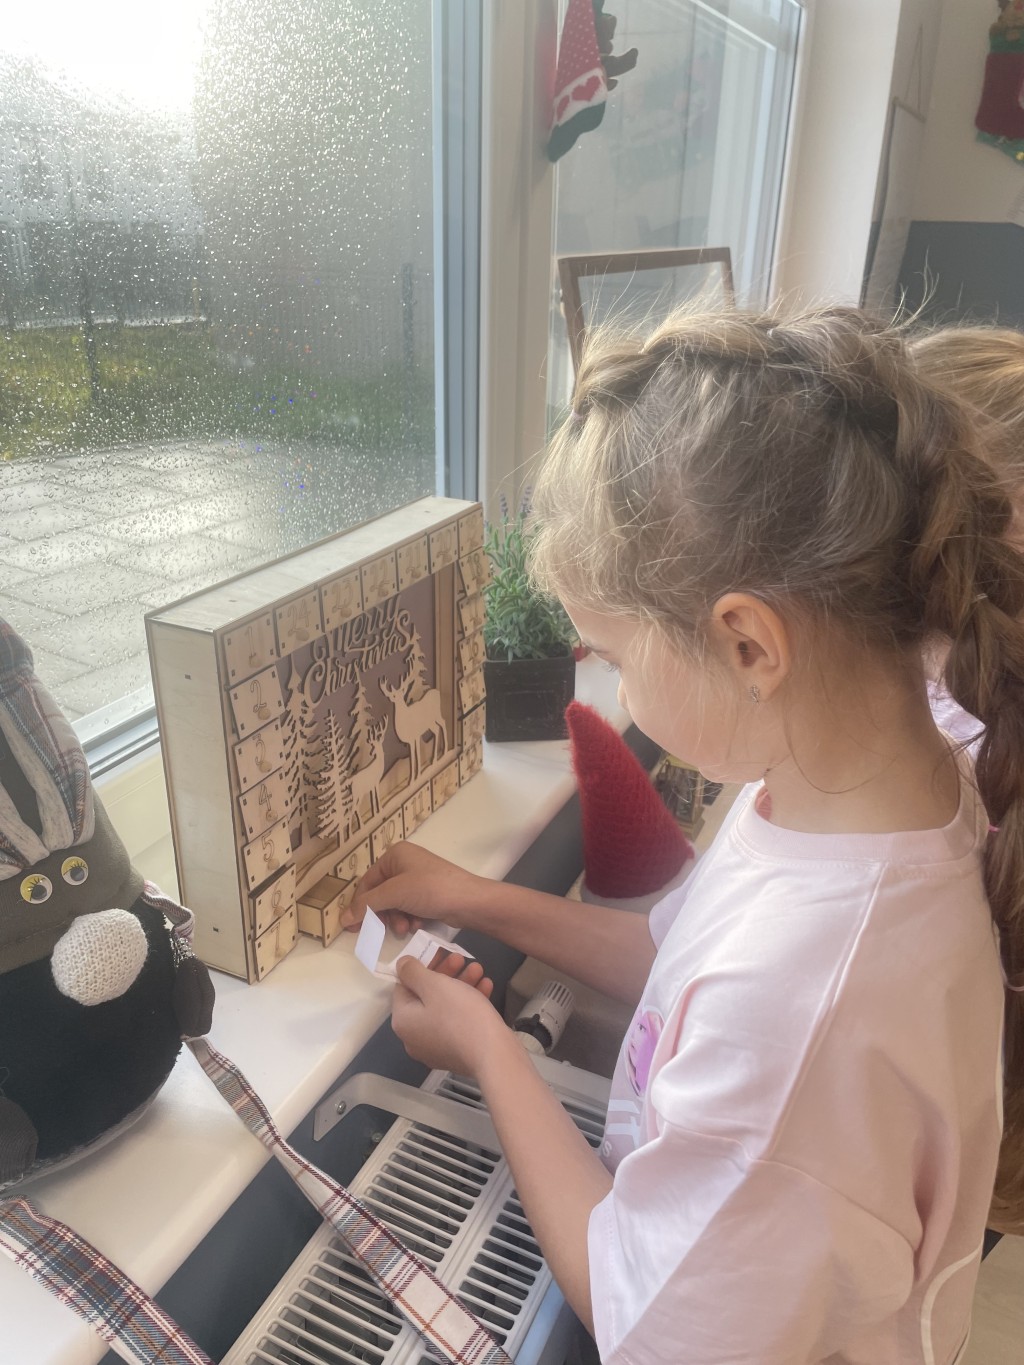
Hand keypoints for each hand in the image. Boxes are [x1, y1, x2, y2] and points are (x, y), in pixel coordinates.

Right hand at [343, 841, 491, 936]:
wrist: (469, 901)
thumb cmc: (430, 889)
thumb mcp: (394, 894)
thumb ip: (367, 905)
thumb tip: (342, 918)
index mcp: (395, 855)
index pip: (367, 882)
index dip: (359, 905)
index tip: (352, 927)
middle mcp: (405, 863)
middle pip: (381, 894)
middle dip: (383, 913)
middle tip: (382, 930)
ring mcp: (418, 879)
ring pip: (395, 904)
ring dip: (396, 918)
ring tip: (405, 928)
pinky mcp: (428, 894)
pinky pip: (409, 908)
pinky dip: (410, 918)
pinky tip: (417, 925)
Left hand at [391, 952, 511, 1077]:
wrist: (493, 1054)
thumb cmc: (460, 1015)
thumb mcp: (434, 985)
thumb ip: (413, 971)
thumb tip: (401, 964)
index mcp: (403, 1021)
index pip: (404, 986)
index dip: (422, 966)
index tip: (439, 953)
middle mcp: (414, 1037)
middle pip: (426, 996)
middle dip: (446, 974)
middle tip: (461, 958)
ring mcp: (435, 1048)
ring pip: (444, 1008)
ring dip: (460, 985)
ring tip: (479, 969)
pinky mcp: (456, 1053)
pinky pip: (457, 1022)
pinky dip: (468, 1004)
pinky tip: (486, 987)